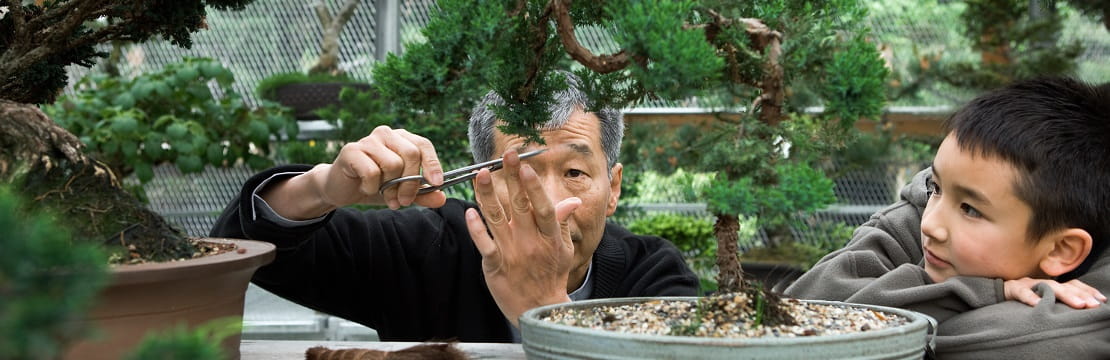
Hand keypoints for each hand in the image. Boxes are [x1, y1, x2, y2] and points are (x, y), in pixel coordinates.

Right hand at [319, 126, 445, 209]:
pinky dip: (372, 187)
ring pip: (393, 163)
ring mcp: (368, 140)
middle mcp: (386, 134)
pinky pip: (371, 171)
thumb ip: (422, 194)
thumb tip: (441, 198)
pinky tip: (366, 188)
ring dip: (391, 188)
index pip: (423, 144)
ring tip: (385, 195)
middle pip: (411, 153)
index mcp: (401, 139)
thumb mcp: (402, 192)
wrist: (342, 189)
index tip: (437, 184)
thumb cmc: (375, 185)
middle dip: (411, 182)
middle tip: (404, 201)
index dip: (432, 164)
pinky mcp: (351, 150)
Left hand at [464, 150, 581, 326]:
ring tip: (480, 174)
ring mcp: (511, 253)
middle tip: (506, 155)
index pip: (542, 206)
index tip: (526, 166)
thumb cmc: (552, 275)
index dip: (534, 186)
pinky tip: (469, 212)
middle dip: (512, 178)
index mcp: (549, 237)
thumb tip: (572, 200)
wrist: (539, 308)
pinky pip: (484, 244)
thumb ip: (562, 222)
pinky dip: (476, 228)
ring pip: (496, 218)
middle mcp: (530, 242)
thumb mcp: (564, 249)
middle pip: (519, 205)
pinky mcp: (495, 265)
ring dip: (487, 195)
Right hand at [1004, 277, 1106, 308]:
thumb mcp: (1040, 299)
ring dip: (1064, 296)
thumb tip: (1077, 308)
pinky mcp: (1013, 288)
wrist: (993, 292)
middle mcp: (1042, 282)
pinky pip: (1022, 292)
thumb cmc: (1020, 299)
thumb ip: (1055, 301)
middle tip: (1093, 305)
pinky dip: (1031, 298)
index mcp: (1050, 285)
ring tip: (1078, 305)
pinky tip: (1038, 305)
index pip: (1072, 284)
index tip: (1101, 300)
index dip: (1087, 290)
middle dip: (1081, 295)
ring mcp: (1028, 284)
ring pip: (1048, 287)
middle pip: (1064, 286)